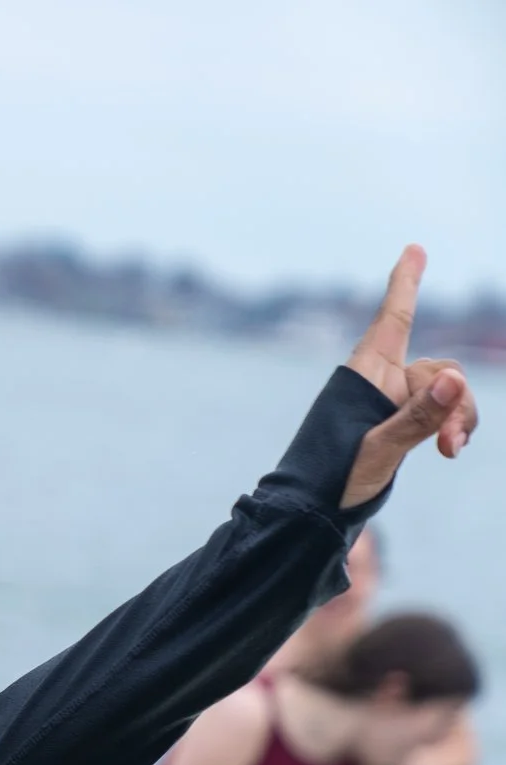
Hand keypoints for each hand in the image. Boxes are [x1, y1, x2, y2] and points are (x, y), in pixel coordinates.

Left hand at [341, 246, 479, 506]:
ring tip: (451, 450)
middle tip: (452, 445)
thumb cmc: (334, 478)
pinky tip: (452, 449)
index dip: (404, 283)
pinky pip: (439, 411)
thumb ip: (417, 416)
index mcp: (366, 374)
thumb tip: (454, 379)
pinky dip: (452, 426)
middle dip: (456, 401)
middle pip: (440, 370)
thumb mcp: (379, 448)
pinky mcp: (400, 422)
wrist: (314, 510)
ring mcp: (392, 401)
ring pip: (446, 393)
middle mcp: (382, 381)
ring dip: (457, 418)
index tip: (414, 249)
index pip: (393, 318)